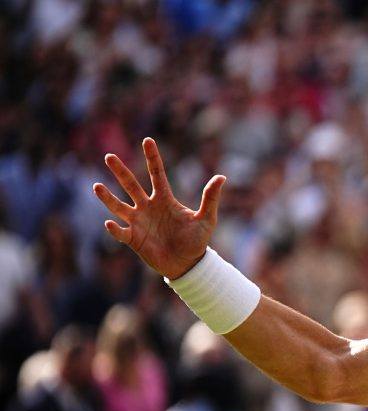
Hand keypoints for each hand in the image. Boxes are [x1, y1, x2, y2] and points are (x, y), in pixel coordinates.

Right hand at [93, 138, 225, 278]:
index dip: (152, 158)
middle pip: (131, 185)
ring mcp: (138, 222)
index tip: (147, 140)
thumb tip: (222, 177)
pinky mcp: (133, 239)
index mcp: (164, 199)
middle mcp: (148, 207)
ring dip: (107, 198)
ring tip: (96, 186)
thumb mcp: (206, 219)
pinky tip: (110, 224)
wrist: (187, 264)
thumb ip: (210, 198)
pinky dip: (114, 229)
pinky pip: (120, 232)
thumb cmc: (196, 240)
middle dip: (120, 171)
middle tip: (109, 156)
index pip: (157, 174)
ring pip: (119, 206)